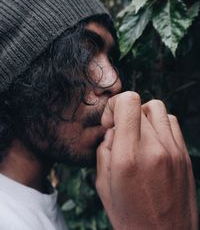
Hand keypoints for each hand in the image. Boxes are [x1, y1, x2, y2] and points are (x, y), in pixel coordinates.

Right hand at [96, 91, 197, 229]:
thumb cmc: (130, 217)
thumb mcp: (104, 185)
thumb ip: (104, 150)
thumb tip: (113, 130)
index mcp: (129, 157)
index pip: (128, 102)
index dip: (114, 105)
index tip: (109, 122)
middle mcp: (155, 148)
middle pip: (140, 105)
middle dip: (124, 114)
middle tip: (120, 133)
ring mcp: (174, 150)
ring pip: (156, 108)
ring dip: (142, 115)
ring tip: (136, 134)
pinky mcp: (184, 154)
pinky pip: (171, 122)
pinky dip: (158, 124)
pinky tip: (152, 141)